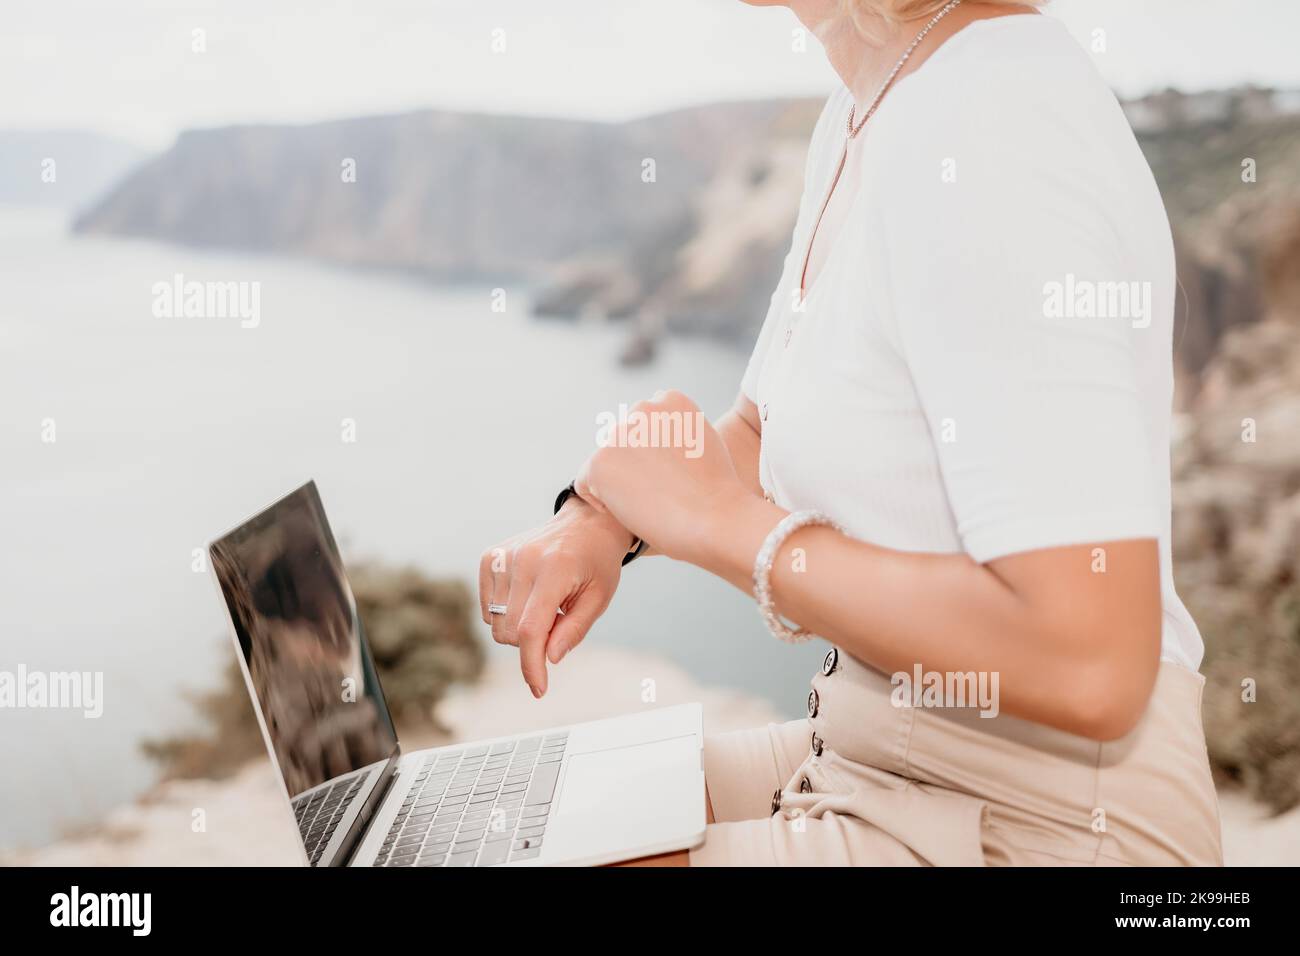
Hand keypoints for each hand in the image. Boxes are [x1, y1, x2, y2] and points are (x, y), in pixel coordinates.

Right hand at [478, 496, 631, 697]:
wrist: (586, 522)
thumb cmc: (597, 563)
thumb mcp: (599, 598)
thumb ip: (574, 630)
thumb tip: (547, 658)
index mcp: (554, 569)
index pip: (531, 630)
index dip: (532, 665)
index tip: (539, 689)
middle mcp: (522, 560)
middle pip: (509, 631)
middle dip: (532, 643)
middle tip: (559, 623)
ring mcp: (502, 556)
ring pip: (495, 622)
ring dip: (518, 628)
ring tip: (546, 606)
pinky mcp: (490, 556)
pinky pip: (486, 606)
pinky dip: (505, 612)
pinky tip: (527, 596)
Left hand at [575, 390, 749, 566]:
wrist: (715, 519)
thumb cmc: (715, 495)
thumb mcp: (702, 444)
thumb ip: (675, 432)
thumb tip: (650, 444)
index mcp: (672, 399)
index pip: (645, 425)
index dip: (653, 455)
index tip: (672, 475)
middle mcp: (643, 408)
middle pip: (622, 442)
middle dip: (633, 466)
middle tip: (661, 493)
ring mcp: (620, 433)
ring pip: (604, 463)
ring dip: (618, 483)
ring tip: (650, 502)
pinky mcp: (600, 461)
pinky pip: (584, 483)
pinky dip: (600, 502)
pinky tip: (630, 510)